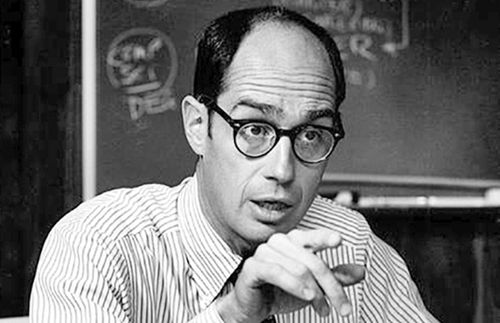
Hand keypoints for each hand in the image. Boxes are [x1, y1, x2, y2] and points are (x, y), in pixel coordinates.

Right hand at [216, 229, 364, 322]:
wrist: (253, 308)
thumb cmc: (281, 292)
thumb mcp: (314, 286)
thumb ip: (335, 277)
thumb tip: (361, 271)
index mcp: (294, 241)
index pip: (312, 237)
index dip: (325, 237)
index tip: (339, 241)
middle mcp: (279, 242)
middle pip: (312, 261)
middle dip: (331, 286)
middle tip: (343, 308)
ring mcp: (264, 252)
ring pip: (298, 269)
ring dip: (315, 293)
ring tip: (323, 310)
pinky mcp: (252, 266)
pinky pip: (277, 272)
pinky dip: (294, 285)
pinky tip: (307, 296)